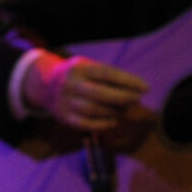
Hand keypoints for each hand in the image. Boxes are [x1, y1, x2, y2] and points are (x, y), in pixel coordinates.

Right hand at [23, 53, 148, 132]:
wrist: (45, 86)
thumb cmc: (77, 75)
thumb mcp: (88, 66)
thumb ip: (108, 76)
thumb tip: (136, 88)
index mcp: (79, 67)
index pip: (107, 74)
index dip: (128, 81)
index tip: (146, 88)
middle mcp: (71, 84)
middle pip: (101, 94)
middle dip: (124, 98)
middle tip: (137, 99)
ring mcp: (66, 102)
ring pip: (95, 110)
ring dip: (116, 111)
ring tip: (125, 109)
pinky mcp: (64, 118)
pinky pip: (87, 124)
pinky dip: (104, 124)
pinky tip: (114, 120)